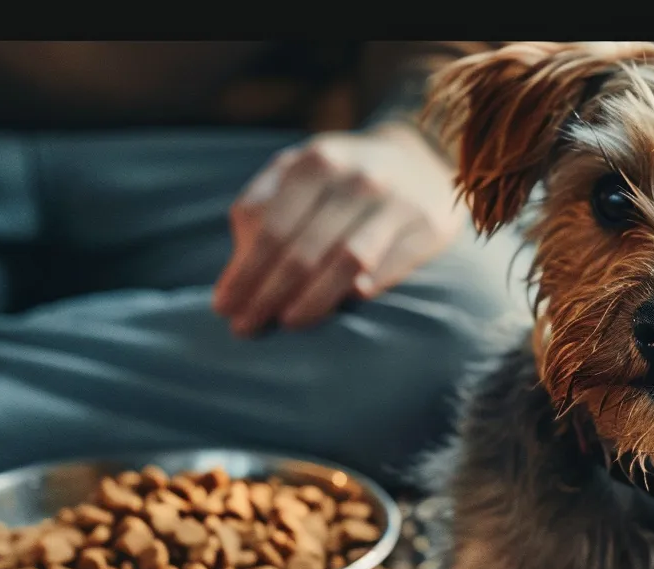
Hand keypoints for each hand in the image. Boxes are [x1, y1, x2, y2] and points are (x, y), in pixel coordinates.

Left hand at [212, 121, 465, 334]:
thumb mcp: (295, 173)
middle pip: (304, 250)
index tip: (224, 307)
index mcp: (317, 162)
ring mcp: (397, 202)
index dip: (245, 272)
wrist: (421, 157)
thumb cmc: (340, 175)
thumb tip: (234, 277)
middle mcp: (359, 178)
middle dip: (268, 294)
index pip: (271, 228)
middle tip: (246, 326)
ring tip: (288, 322)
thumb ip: (259, 211)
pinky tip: (339, 307)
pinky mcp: (429, 227)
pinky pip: (387, 270)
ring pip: (347, 263)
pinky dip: (361, 292)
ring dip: (312, 301)